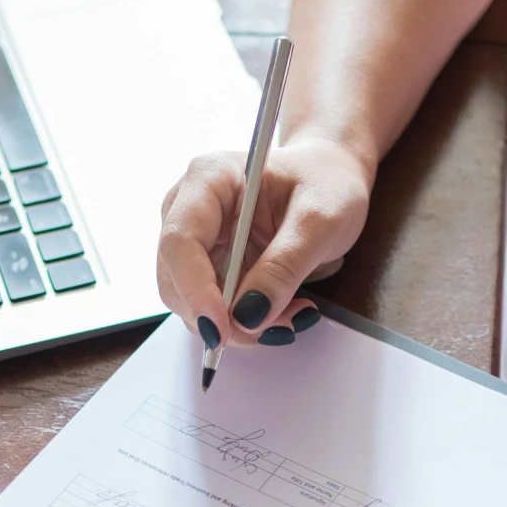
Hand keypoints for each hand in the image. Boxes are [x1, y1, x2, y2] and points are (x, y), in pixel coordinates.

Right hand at [157, 133, 371, 349]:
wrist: (329, 179)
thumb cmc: (326, 183)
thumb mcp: (320, 219)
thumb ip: (285, 265)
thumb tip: (248, 315)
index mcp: (209, 179)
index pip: (180, 241)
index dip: (195, 290)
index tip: (223, 327)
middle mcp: (189, 209)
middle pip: (177, 281)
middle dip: (224, 317)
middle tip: (280, 327)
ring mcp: (196, 241)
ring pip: (194, 305)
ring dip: (242, 325)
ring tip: (294, 313)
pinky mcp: (208, 267)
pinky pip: (216, 310)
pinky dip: (249, 322)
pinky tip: (284, 310)